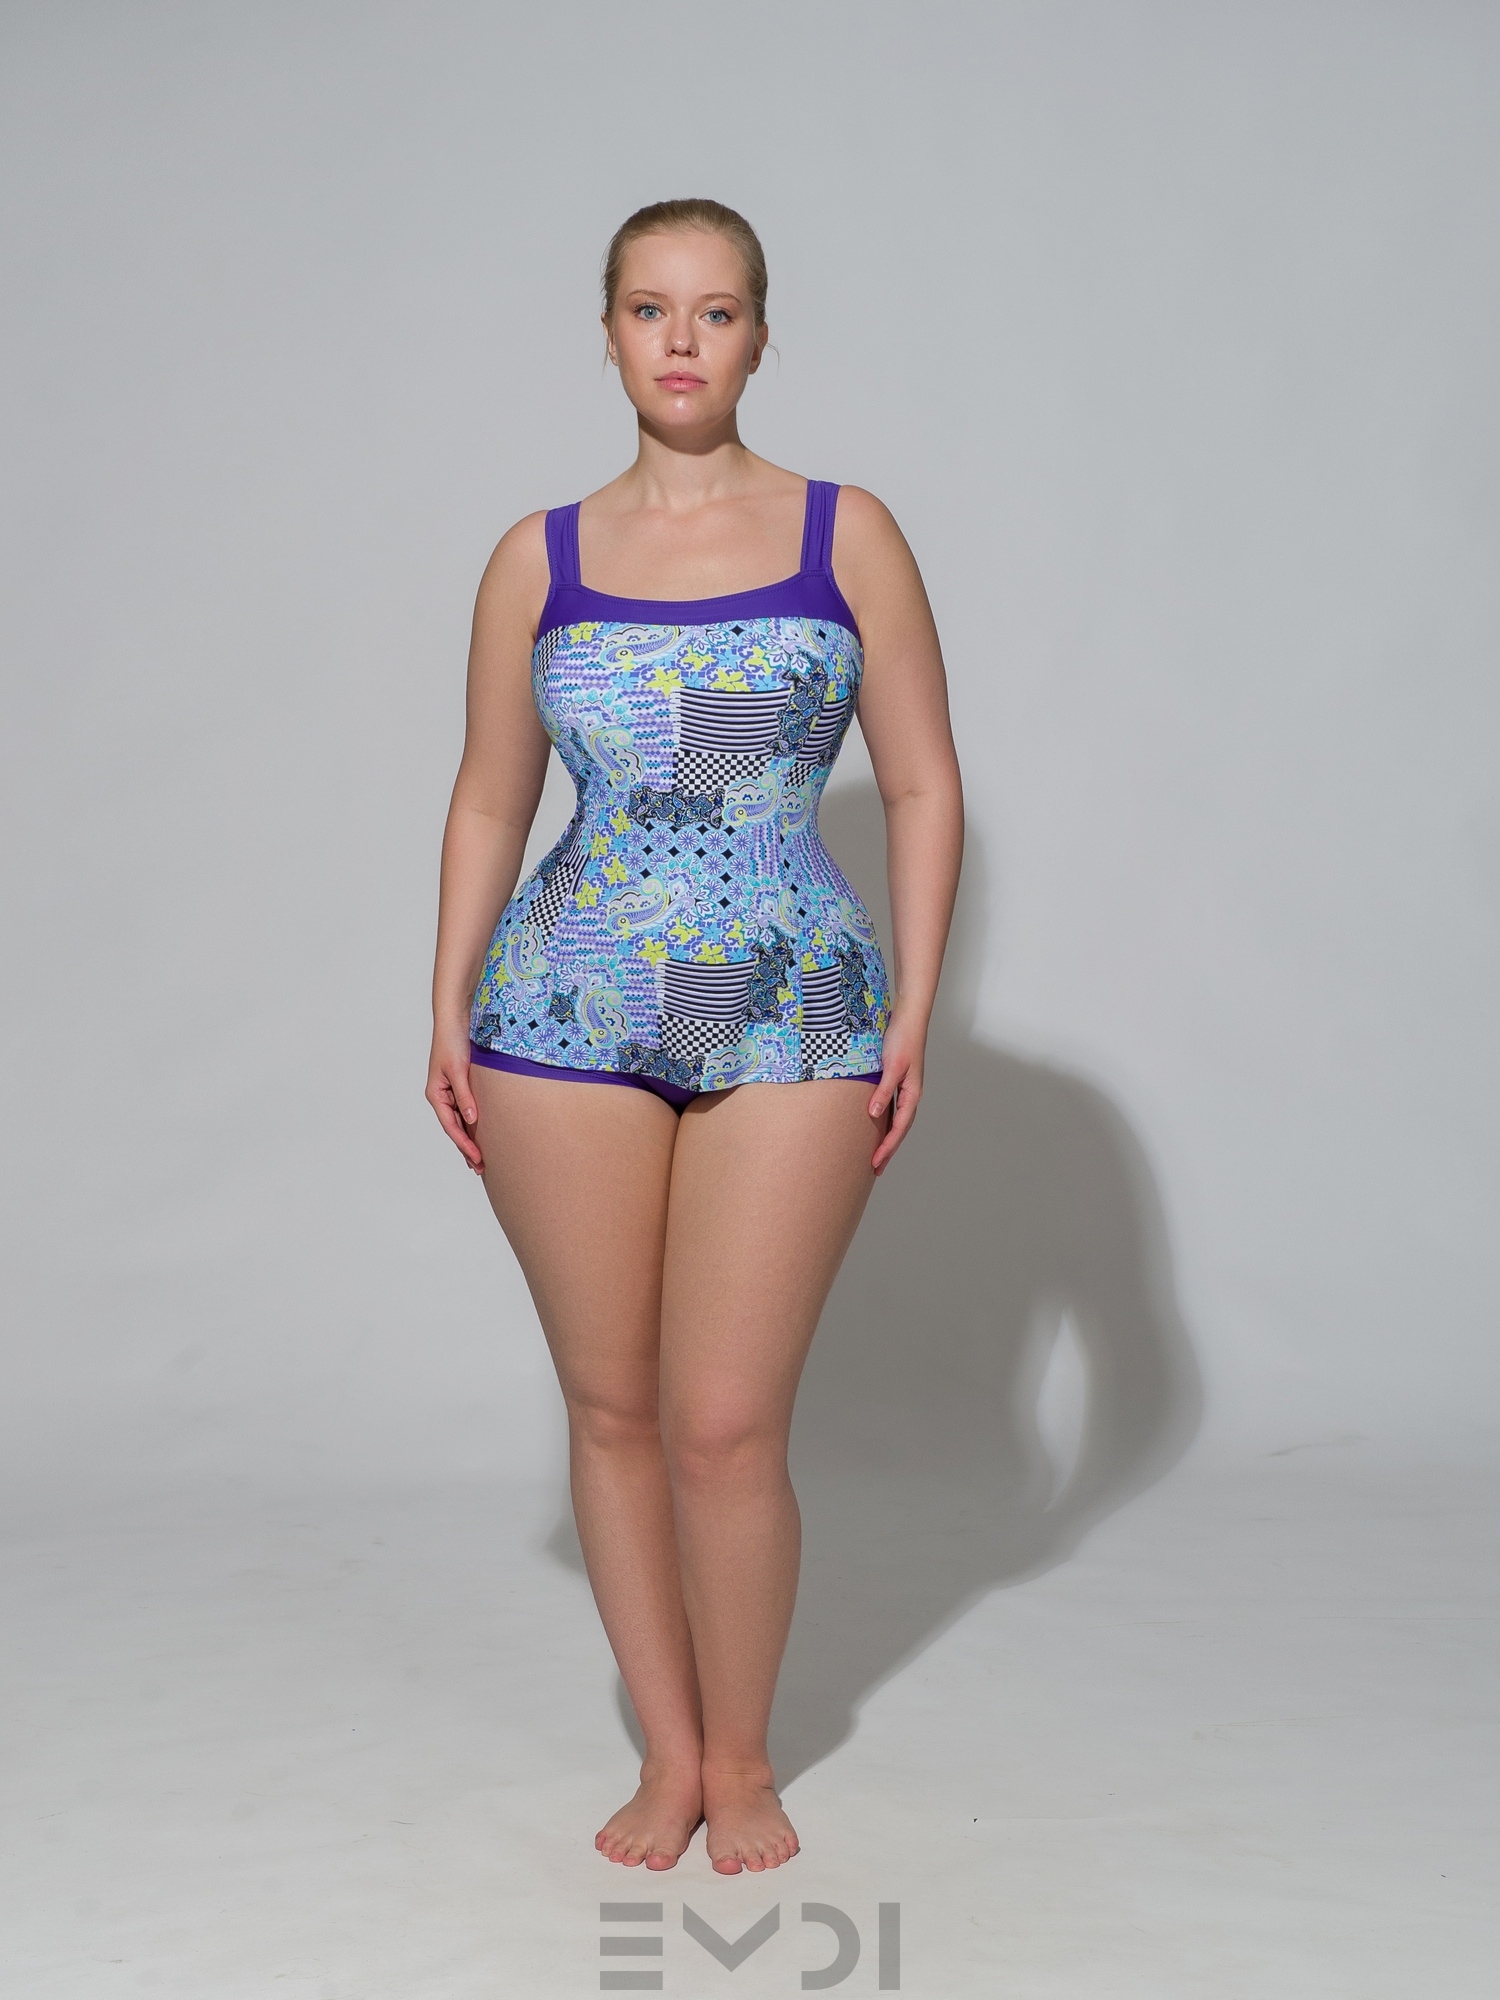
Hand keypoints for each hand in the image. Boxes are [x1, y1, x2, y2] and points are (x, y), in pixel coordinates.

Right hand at [426, 1030, 484, 1173]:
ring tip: (481, 1160)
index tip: (477, 1159)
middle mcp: (442, 1096)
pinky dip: (473, 1124)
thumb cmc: (453, 1042)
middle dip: (466, 1149)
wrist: (456, 1020)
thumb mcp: (458, 1071)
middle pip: (454, 1128)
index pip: (451, 1126)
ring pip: (461, 1122)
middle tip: (480, 1168)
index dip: (464, 1144)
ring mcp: (451, 1092)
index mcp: (436, 1095)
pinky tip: (482, 1134)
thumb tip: (471, 1121)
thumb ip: (465, 1096)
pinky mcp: (462, 1085)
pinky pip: (467, 1110)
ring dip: (470, 1139)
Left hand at [866, 1010, 926, 1175]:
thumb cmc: (902, 1039)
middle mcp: (911, 1094)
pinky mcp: (899, 1081)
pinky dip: (887, 1123)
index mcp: (912, 1093)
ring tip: (877, 1155)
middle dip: (888, 1150)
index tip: (875, 1163)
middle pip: (900, 1130)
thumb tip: (874, 1115)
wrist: (908, 1018)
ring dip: (889, 1139)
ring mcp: (906, 1089)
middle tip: (875, 1169)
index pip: (899, 1128)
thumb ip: (883, 1091)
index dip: (887, 1147)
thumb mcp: (891, 1066)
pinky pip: (893, 1109)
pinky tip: (877, 1127)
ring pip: (898, 1121)